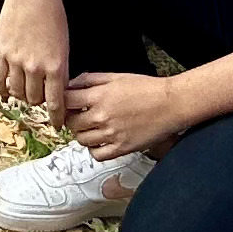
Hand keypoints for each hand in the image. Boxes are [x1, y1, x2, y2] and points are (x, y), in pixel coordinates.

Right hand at [0, 0, 70, 119]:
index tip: (57, 124)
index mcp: (56, 66)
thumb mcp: (64, 44)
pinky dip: (1, 88)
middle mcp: (35, 67)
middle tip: (40, 99)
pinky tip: (5, 90)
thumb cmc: (53, 14)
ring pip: (17, 92)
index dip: (56, 117)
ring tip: (24, 91)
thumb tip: (57, 88)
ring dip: (21, 95)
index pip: (56, 102)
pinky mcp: (1, 52)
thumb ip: (60, 69)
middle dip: (38, 102)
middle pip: (34, 99)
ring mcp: (16, 60)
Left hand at [64, 71, 184, 161]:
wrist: (170, 104)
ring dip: (82, 134)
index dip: (63, 101)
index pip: (66, 101)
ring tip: (90, 128)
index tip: (66, 103)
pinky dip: (94, 149)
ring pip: (81, 140)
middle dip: (72, 118)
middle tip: (78, 116)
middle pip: (71, 123)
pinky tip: (100, 141)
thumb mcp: (115, 76)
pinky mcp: (122, 148)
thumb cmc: (146, 88)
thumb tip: (72, 84)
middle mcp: (102, 116)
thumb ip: (90, 79)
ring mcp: (111, 134)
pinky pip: (97, 155)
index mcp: (99, 96)